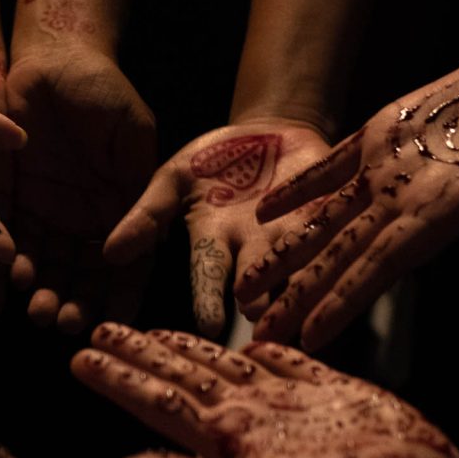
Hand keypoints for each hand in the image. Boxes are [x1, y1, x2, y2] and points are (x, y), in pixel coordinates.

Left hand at [5, 47, 157, 331]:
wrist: (49, 58)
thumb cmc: (100, 86)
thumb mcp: (130, 128)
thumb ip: (137, 179)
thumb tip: (138, 238)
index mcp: (124, 203)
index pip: (129, 260)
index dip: (120, 292)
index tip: (111, 318)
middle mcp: (88, 217)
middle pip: (85, 274)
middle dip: (76, 302)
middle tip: (62, 322)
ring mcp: (50, 212)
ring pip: (49, 266)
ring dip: (44, 293)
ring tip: (36, 312)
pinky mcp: (14, 200)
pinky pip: (11, 239)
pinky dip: (10, 265)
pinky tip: (7, 281)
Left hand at [71, 322, 458, 457]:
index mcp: (223, 440)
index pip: (156, 401)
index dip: (117, 378)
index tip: (78, 355)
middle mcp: (249, 420)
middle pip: (181, 378)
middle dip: (139, 355)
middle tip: (100, 328)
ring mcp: (288, 405)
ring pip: (226, 366)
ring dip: (189, 348)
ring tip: (156, 333)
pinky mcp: (329, 390)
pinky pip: (289, 361)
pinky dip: (266, 349)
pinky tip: (250, 339)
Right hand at [105, 122, 332, 336]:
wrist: (270, 131)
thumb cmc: (212, 160)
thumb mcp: (171, 180)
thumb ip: (146, 217)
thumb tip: (107, 254)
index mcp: (214, 241)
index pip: (208, 274)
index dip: (209, 299)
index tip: (209, 327)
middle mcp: (254, 248)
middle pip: (258, 279)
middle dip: (262, 301)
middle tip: (265, 323)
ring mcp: (292, 231)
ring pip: (299, 263)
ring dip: (303, 284)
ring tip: (309, 304)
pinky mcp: (327, 212)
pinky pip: (334, 229)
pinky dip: (340, 244)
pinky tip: (351, 259)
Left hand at [236, 57, 458, 349]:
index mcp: (445, 209)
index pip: (385, 264)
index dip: (346, 299)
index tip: (310, 339)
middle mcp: (410, 200)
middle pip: (343, 257)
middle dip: (301, 297)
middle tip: (258, 337)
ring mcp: (394, 171)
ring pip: (328, 220)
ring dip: (289, 252)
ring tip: (247, 287)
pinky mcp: (388, 136)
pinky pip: (332, 168)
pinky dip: (299, 188)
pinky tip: (264, 211)